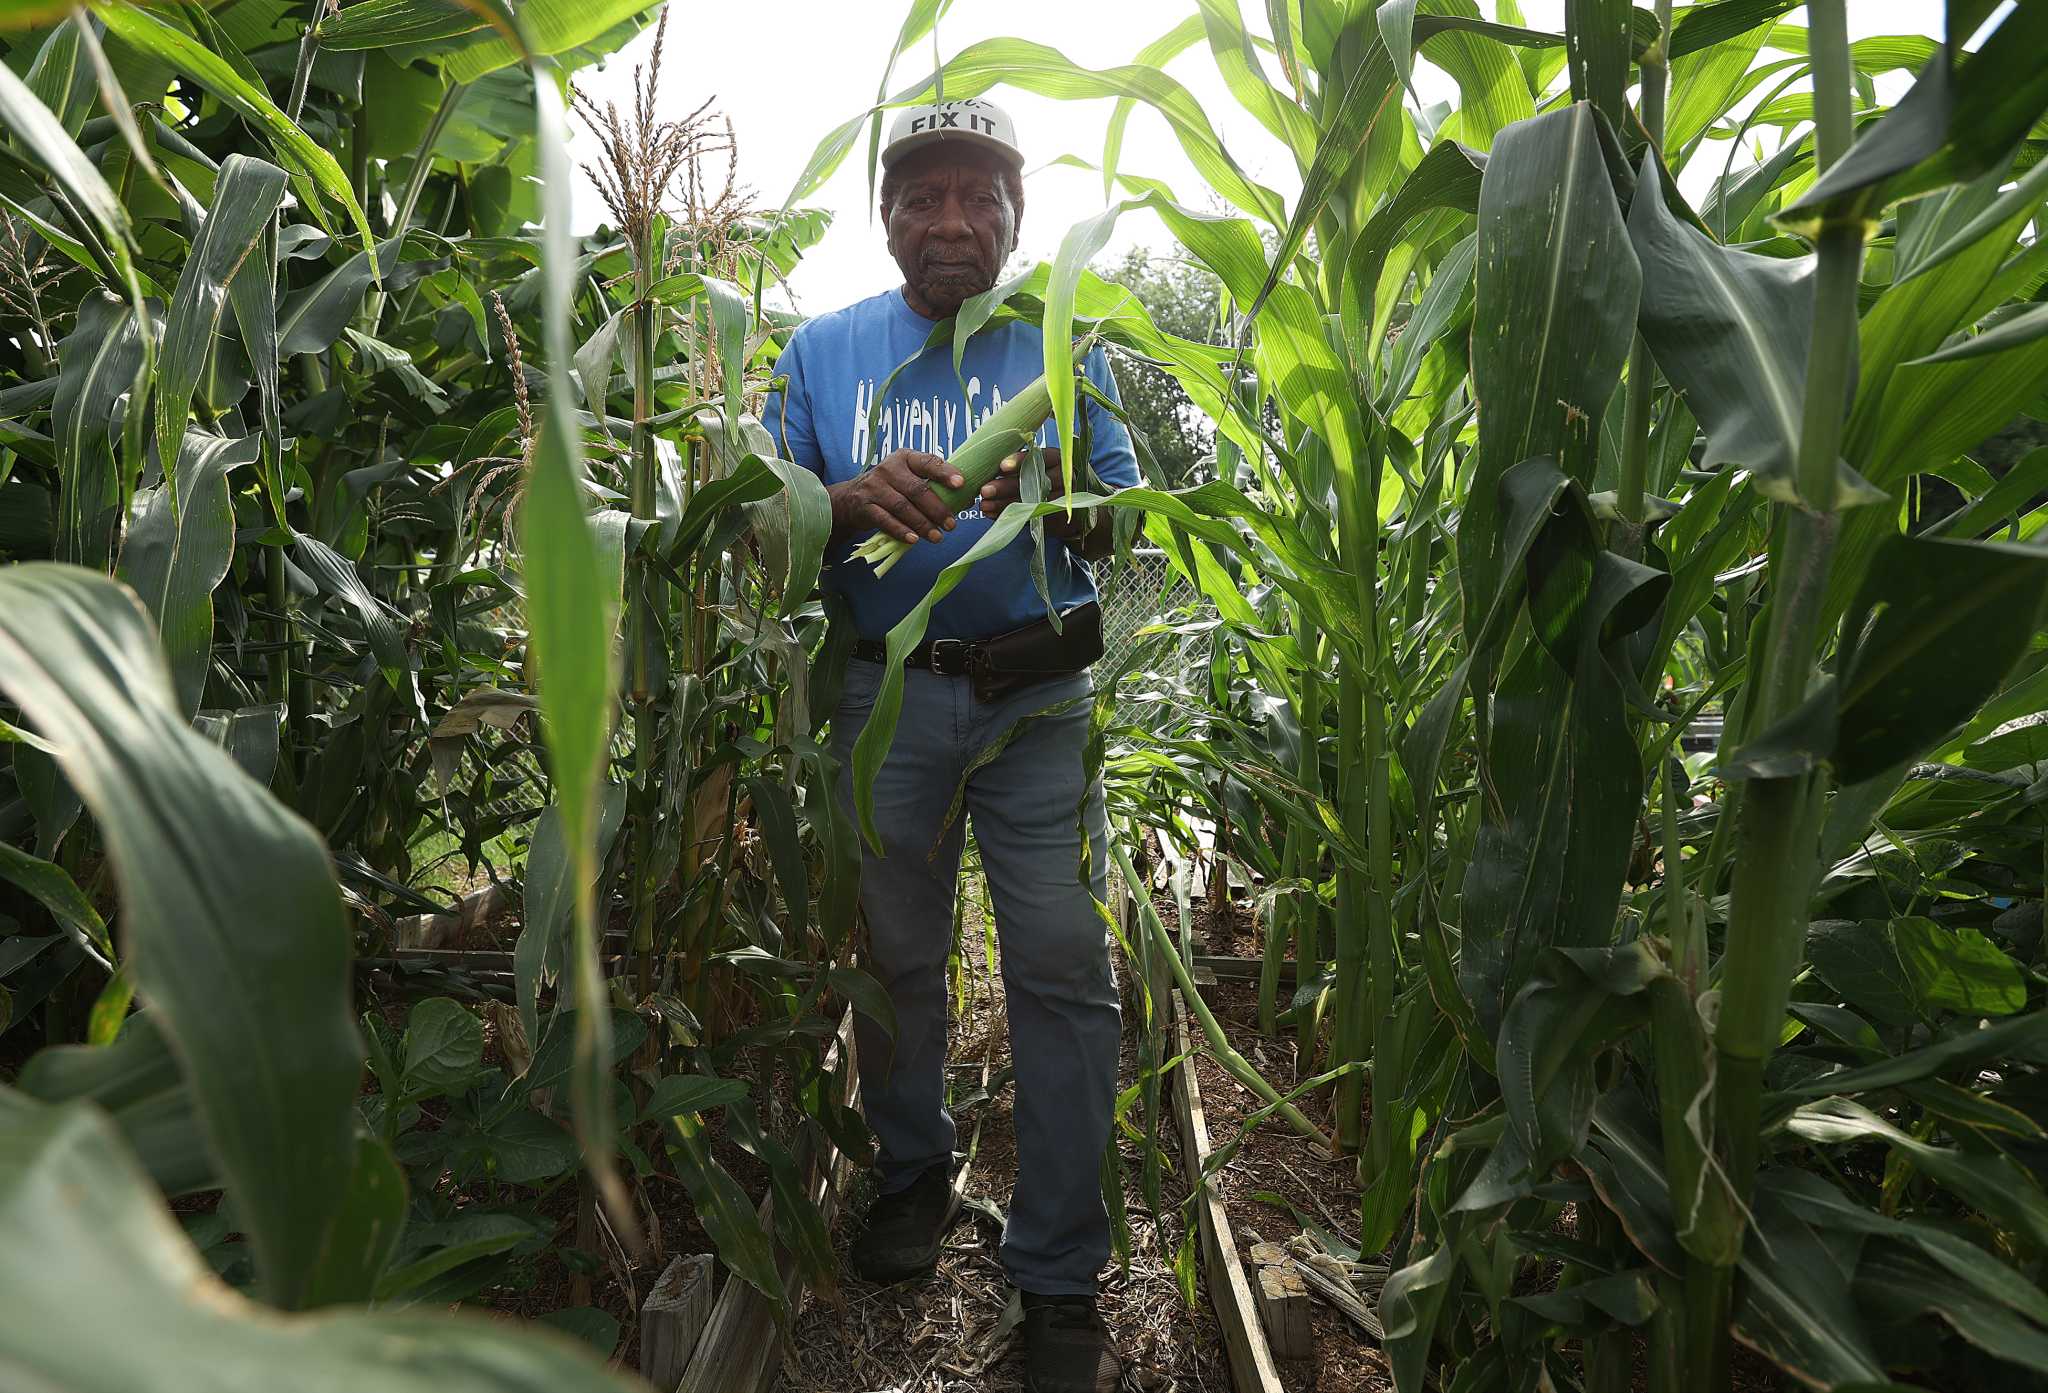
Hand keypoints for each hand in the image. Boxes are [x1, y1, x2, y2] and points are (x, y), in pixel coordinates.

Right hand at [829, 449, 964, 545]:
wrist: (851, 499)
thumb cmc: (890, 488)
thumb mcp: (909, 478)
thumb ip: (934, 485)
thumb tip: (967, 498)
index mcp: (904, 458)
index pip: (927, 462)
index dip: (945, 473)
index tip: (961, 484)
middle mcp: (888, 469)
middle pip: (917, 490)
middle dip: (937, 509)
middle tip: (952, 525)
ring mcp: (874, 487)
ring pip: (903, 507)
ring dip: (922, 524)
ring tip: (938, 537)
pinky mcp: (864, 506)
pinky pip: (885, 520)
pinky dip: (901, 531)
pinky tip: (914, 540)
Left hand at [977, 445, 1092, 540]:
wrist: (1081, 510)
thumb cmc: (1052, 481)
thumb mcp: (1044, 466)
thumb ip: (1024, 464)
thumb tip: (986, 464)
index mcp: (1059, 458)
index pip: (1041, 456)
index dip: (1020, 461)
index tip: (1002, 466)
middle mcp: (1065, 476)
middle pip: (1034, 480)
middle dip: (1005, 486)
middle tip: (984, 490)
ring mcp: (1064, 498)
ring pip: (1031, 500)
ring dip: (1003, 504)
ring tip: (984, 506)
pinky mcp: (1058, 517)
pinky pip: (1032, 515)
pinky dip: (1010, 515)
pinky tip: (993, 515)